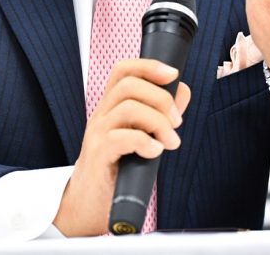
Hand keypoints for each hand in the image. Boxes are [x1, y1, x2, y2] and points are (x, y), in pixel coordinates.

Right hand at [53, 59, 190, 236]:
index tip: (173, 75)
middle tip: (177, 122)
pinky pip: (122, 137)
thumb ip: (160, 113)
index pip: (123, 70)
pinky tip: (155, 152)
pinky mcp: (98, 155)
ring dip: (159, 123)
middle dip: (162, 99)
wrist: (88, 203)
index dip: (149, 66)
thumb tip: (182, 92)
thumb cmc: (117, 168)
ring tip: (170, 142)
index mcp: (111, 106)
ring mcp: (97, 133)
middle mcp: (101, 115)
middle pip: (129, 85)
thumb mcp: (140, 136)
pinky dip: (145, 142)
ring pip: (128, 108)